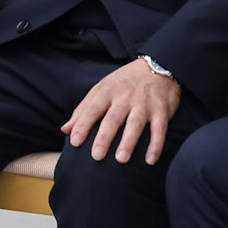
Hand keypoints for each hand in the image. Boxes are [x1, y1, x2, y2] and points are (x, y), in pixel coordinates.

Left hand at [65, 58, 181, 164]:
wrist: (157, 67)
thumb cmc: (123, 82)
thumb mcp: (101, 90)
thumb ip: (83, 110)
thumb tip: (65, 130)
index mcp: (107, 93)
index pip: (92, 110)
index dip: (82, 126)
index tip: (75, 142)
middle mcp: (125, 98)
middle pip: (112, 119)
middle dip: (104, 138)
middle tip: (96, 156)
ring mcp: (144, 104)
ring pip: (135, 124)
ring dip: (128, 142)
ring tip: (121, 159)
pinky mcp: (161, 110)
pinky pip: (159, 129)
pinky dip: (156, 144)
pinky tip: (150, 160)